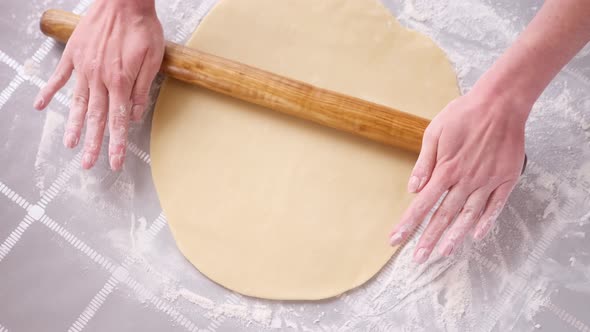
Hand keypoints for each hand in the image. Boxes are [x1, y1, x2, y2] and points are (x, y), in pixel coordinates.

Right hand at [34, 0, 163, 170]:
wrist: (125, 0)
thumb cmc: (142, 27)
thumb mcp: (152, 60)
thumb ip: (141, 89)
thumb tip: (134, 114)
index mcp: (120, 81)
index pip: (118, 121)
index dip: (117, 144)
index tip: (115, 163)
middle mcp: (99, 78)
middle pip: (95, 117)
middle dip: (93, 143)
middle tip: (88, 164)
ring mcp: (83, 66)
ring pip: (77, 102)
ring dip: (73, 125)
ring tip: (69, 144)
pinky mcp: (74, 53)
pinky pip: (59, 76)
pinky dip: (49, 91)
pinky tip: (40, 105)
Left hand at [389, 89, 527, 262]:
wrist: (501, 102)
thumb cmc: (464, 114)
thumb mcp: (435, 132)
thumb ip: (424, 162)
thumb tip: (412, 188)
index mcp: (446, 169)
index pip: (423, 204)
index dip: (409, 223)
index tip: (396, 240)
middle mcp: (465, 180)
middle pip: (444, 215)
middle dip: (428, 238)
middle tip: (417, 259)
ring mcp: (487, 181)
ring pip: (468, 215)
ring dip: (455, 236)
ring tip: (443, 254)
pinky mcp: (506, 179)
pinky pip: (496, 206)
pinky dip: (486, 221)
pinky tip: (476, 235)